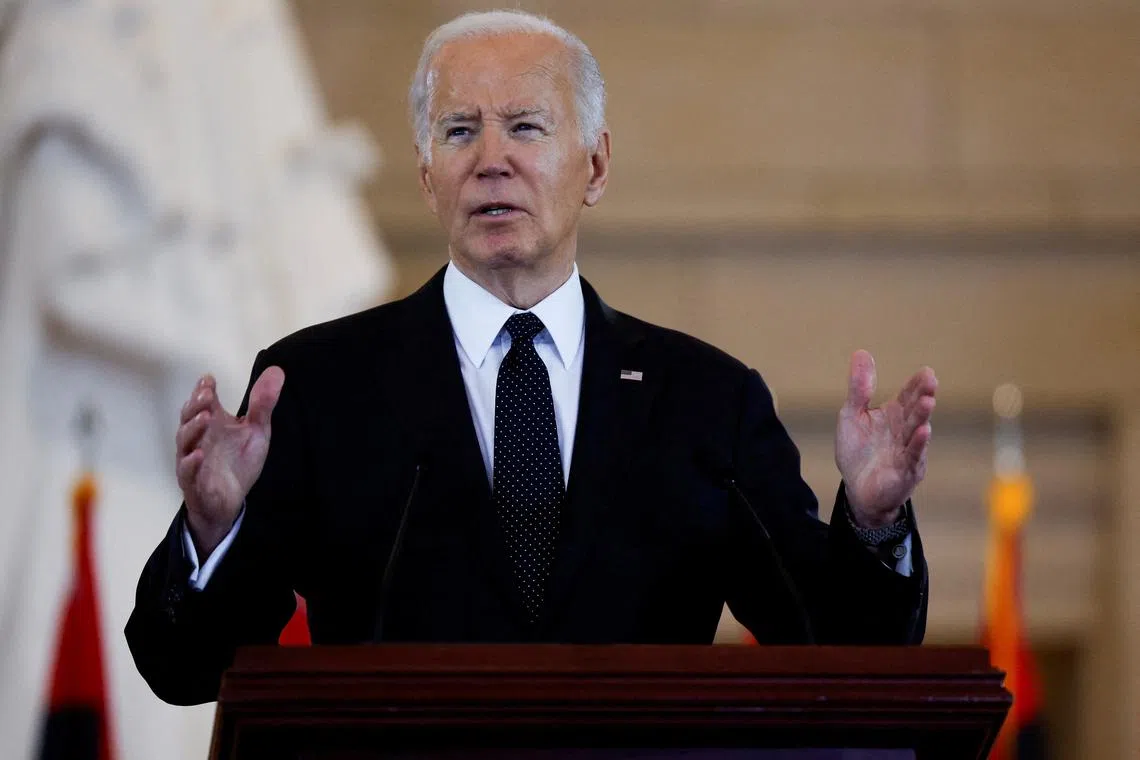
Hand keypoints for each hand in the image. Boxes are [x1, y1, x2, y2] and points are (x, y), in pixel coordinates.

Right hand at [175, 368, 284, 555]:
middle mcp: (197, 438)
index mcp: (211, 423)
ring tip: (206, 417)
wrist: (230, 501)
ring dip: (192, 428)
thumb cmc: (238, 462)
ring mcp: (192, 459)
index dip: (203, 390)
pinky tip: (199, 455)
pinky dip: (191, 463)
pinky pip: (187, 472)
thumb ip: (263, 404)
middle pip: (189, 417)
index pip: (203, 402)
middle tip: (206, 394)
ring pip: (185, 441)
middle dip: (196, 404)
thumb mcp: (256, 431)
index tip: (209, 379)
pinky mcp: (193, 482)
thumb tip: (277, 371)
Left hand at [835, 350, 936, 528]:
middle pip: (916, 410)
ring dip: (923, 417)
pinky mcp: (906, 472)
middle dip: (923, 395)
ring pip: (917, 432)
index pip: (908, 395)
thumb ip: (859, 388)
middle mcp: (905, 430)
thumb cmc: (858, 451)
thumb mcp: (852, 415)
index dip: (917, 384)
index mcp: (894, 414)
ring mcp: (908, 451)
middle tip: (931, 380)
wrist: (857, 489)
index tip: (926, 371)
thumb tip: (862, 352)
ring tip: (928, 402)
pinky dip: (918, 445)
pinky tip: (924, 432)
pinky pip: (913, 457)